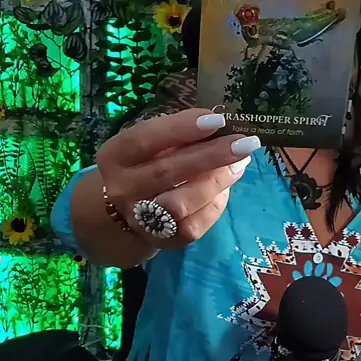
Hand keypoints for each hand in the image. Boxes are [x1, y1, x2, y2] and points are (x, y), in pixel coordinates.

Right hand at [96, 109, 259, 247]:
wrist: (123, 215)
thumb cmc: (143, 166)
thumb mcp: (148, 146)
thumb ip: (176, 136)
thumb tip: (220, 126)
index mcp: (115, 156)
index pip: (144, 139)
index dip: (180, 128)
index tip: (216, 119)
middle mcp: (122, 189)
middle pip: (167, 172)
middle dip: (211, 155)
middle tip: (244, 143)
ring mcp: (140, 219)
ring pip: (181, 204)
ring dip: (216, 182)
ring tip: (240, 163)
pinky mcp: (161, 241)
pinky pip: (194, 225)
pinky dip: (215, 205)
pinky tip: (225, 188)